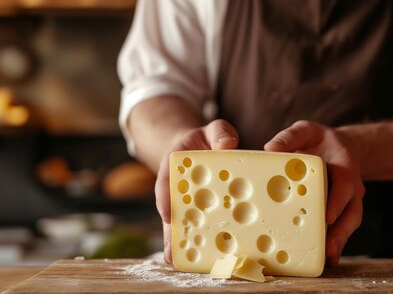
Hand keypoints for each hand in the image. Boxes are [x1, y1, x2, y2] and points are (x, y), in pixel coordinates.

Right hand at [156, 119, 238, 263]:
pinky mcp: (201, 212)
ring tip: (178, 262)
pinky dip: (197, 243)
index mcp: (176, 166)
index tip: (167, 214)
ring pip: (183, 223)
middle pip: (173, 211)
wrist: (204, 149)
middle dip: (172, 230)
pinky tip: (199, 259)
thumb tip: (227, 144)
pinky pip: (198, 227)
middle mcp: (178, 188)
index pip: (166, 182)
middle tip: (171, 249)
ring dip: (182, 242)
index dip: (165, 199)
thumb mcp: (213, 130)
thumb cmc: (209, 141)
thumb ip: (220, 133)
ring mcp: (188, 203)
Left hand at [264, 120, 364, 266]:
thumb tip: (270, 149)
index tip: (328, 216)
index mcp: (344, 167)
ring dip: (339, 242)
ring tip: (327, 259)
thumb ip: (290, 137)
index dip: (337, 202)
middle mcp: (350, 188)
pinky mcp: (340, 212)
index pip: (344, 186)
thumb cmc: (318, 140)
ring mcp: (348, 202)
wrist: (339, 147)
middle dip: (341, 232)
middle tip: (328, 248)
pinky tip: (324, 258)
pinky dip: (334, 243)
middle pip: (351, 212)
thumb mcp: (305, 130)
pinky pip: (340, 229)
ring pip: (349, 225)